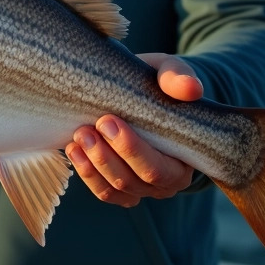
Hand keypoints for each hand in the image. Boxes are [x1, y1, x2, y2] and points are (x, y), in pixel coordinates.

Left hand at [64, 53, 202, 206]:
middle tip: (85, 129)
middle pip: (135, 180)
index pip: (160, 168)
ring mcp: (144, 188)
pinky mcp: (123, 190)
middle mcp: (168, 181)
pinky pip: (105, 192)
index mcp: (187, 158)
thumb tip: (191, 88)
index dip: (131, 149)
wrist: (140, 92)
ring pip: (116, 188)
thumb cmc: (158, 84)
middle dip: (106, 157)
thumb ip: (177, 76)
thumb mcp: (167, 72)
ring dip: (93, 165)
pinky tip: (73, 151)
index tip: (107, 120)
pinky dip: (87, 174)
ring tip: (77, 137)